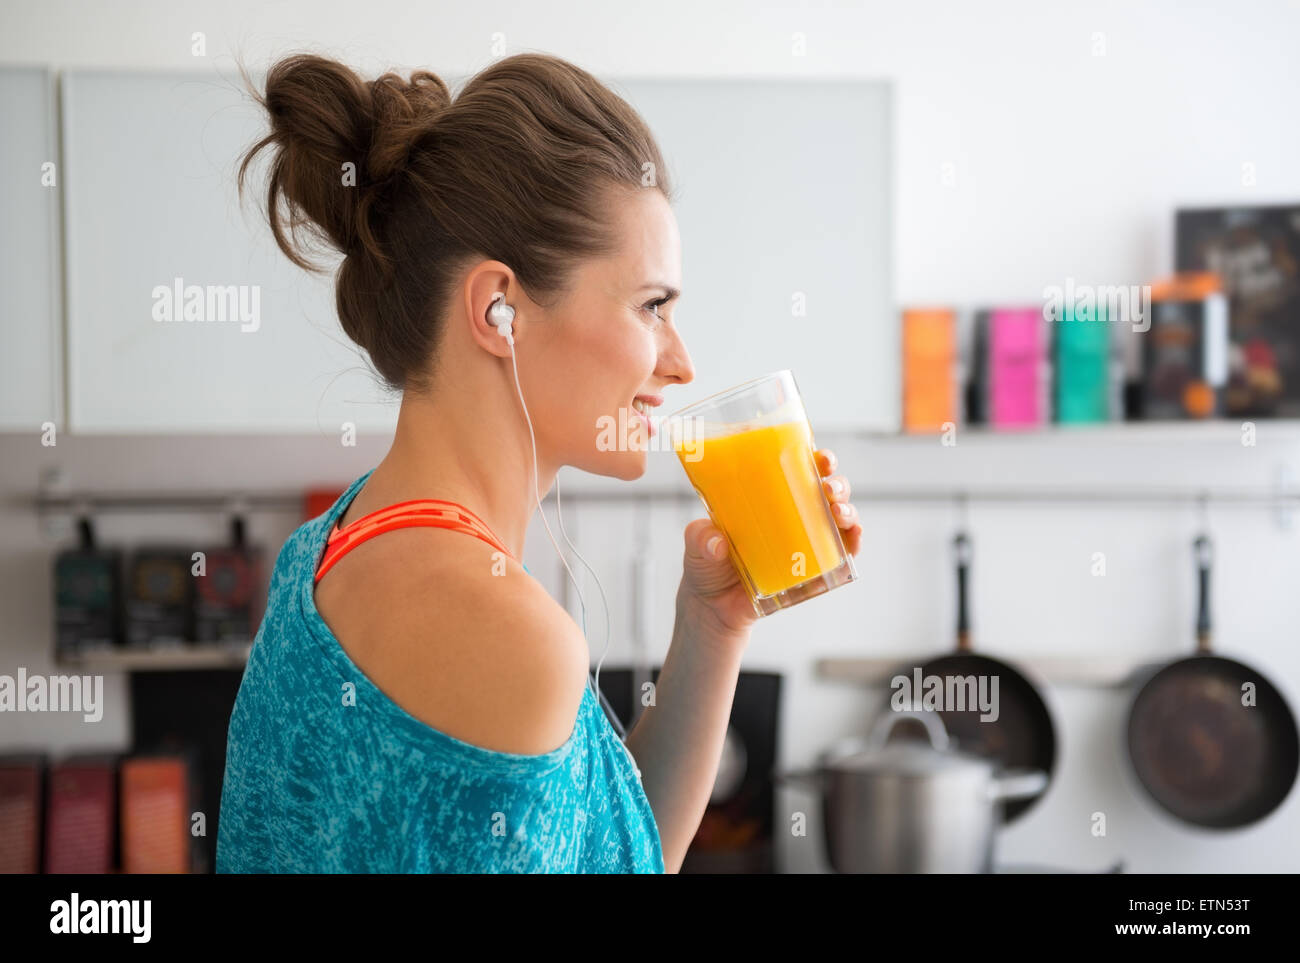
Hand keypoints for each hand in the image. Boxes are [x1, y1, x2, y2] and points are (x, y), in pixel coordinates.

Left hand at [677, 447, 861, 642]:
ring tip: (838, 512)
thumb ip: (701, 539)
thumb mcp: (697, 545)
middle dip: (836, 483)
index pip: (797, 469)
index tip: (818, 456)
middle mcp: (793, 516)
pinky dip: (852, 544)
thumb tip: (716, 542)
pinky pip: (842, 554)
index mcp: (768, 499)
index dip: (814, 458)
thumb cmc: (707, 566)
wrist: (713, 609)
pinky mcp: (814, 570)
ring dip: (847, 510)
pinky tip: (852, 538)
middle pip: (826, 490)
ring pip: (839, 517)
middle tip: (828, 488)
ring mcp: (806, 541)